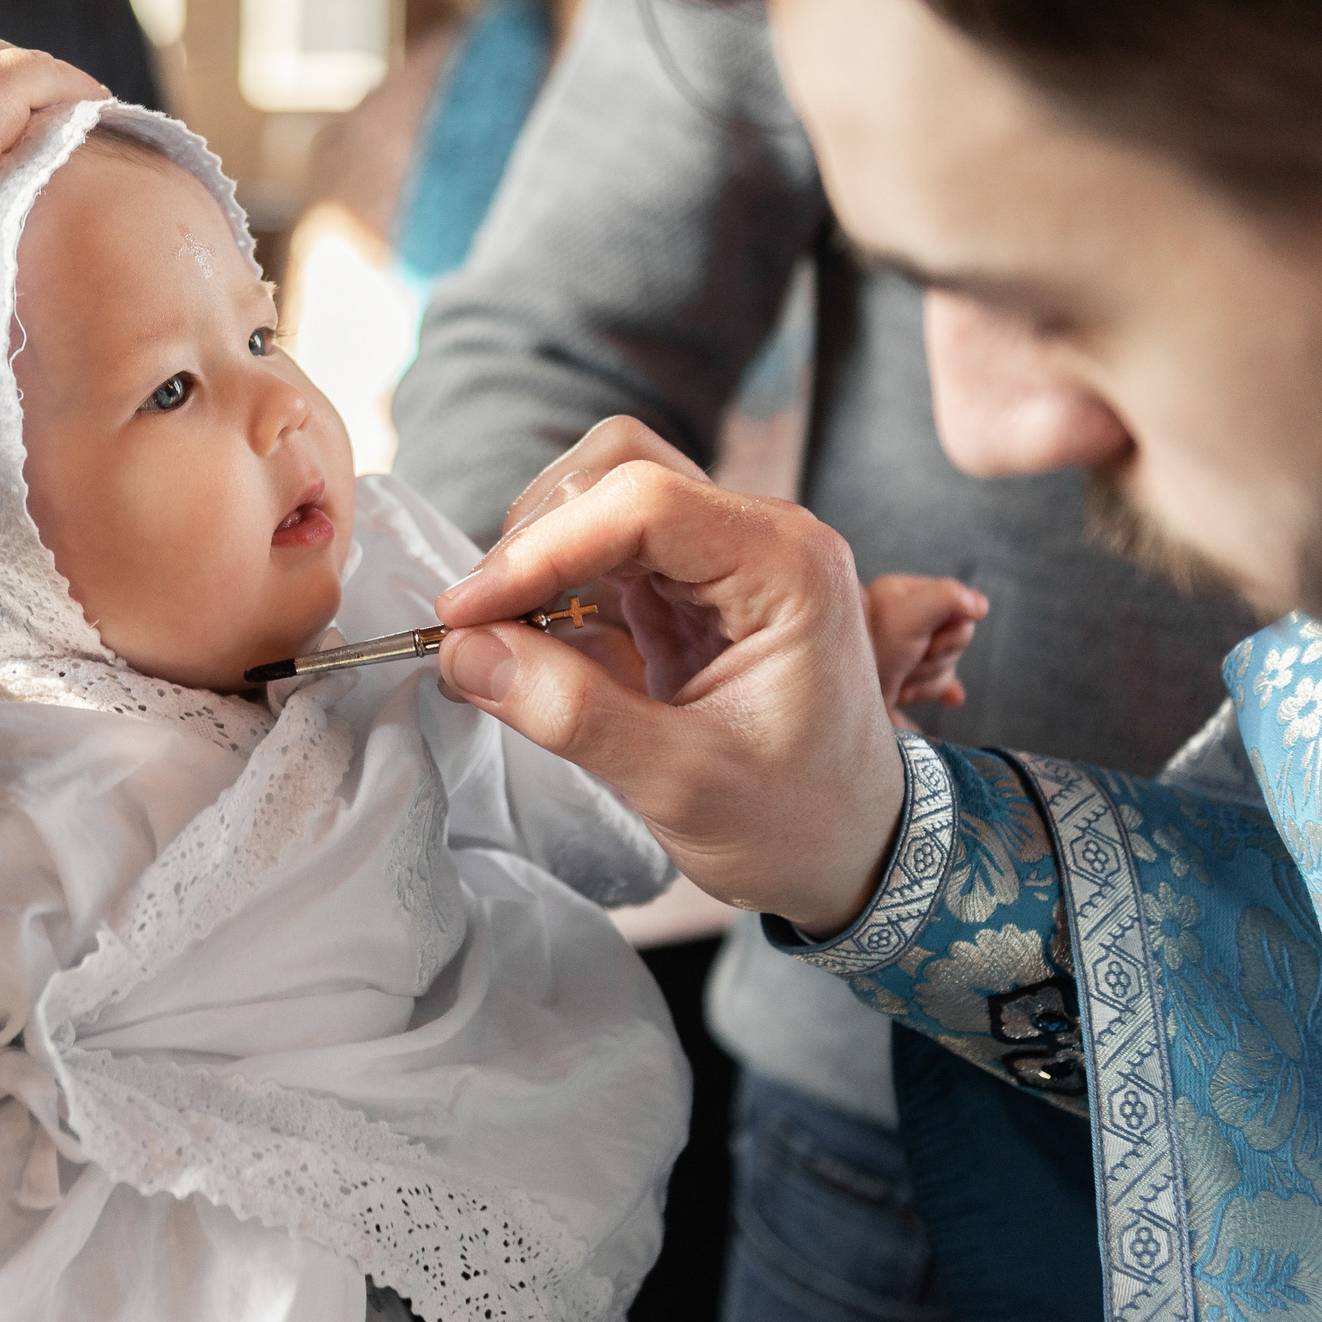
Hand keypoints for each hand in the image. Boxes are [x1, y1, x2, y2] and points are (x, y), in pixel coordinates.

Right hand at [435, 417, 905, 935]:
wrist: (856, 853)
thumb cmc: (797, 823)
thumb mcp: (683, 783)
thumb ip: (573, 714)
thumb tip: (465, 652)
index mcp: (786, 566)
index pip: (643, 501)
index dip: (541, 547)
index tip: (467, 613)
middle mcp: (761, 537)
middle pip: (620, 468)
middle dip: (537, 538)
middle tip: (480, 626)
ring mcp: (726, 556)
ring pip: (605, 496)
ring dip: (540, 554)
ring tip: (500, 637)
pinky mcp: (692, 588)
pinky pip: (606, 552)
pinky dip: (554, 585)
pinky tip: (527, 644)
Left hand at [863, 573, 988, 726]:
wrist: (838, 700)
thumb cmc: (872, 653)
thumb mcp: (909, 615)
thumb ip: (948, 598)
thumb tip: (980, 604)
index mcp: (903, 593)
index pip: (960, 606)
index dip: (950, 629)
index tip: (924, 639)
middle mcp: (905, 618)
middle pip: (958, 637)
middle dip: (937, 656)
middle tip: (909, 660)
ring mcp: (904, 649)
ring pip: (947, 665)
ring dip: (928, 678)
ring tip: (900, 680)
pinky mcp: (901, 676)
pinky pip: (937, 684)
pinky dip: (937, 689)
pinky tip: (950, 698)